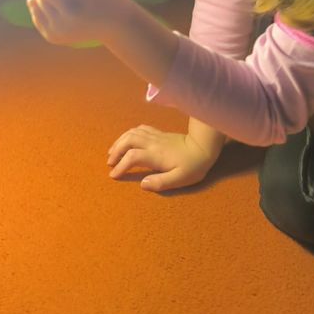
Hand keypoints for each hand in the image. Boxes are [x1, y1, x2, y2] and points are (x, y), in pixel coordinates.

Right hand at [107, 124, 221, 191]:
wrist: (203, 147)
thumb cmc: (193, 166)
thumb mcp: (180, 179)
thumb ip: (161, 182)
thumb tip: (142, 184)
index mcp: (155, 155)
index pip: (132, 157)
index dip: (120, 166)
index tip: (113, 175)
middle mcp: (152, 142)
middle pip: (128, 140)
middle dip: (115, 150)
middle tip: (110, 162)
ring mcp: (155, 136)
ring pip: (132, 132)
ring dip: (120, 141)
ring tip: (113, 151)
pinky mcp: (159, 133)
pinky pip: (140, 129)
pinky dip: (129, 133)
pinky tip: (127, 140)